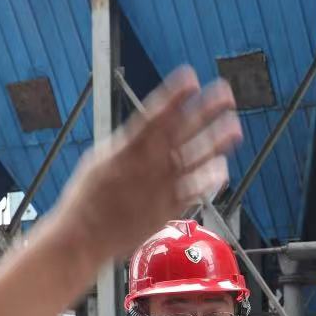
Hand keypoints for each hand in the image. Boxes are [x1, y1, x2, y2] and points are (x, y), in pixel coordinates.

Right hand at [43, 67, 242, 261]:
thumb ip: (127, 145)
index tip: (191, 78)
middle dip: (205, 111)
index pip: (155, 115)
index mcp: (126, 148)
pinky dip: (208, 179)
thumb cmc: (87, 200)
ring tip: (234, 127)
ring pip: (193, 160)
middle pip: (181, 132)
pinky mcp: (166, 209)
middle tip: (225, 94)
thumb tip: (144, 132)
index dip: (174, 96)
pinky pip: (193, 191)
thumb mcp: (100, 161)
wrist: (82, 237)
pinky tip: (222, 167)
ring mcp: (159, 187)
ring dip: (215, 142)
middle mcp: (146, 164)